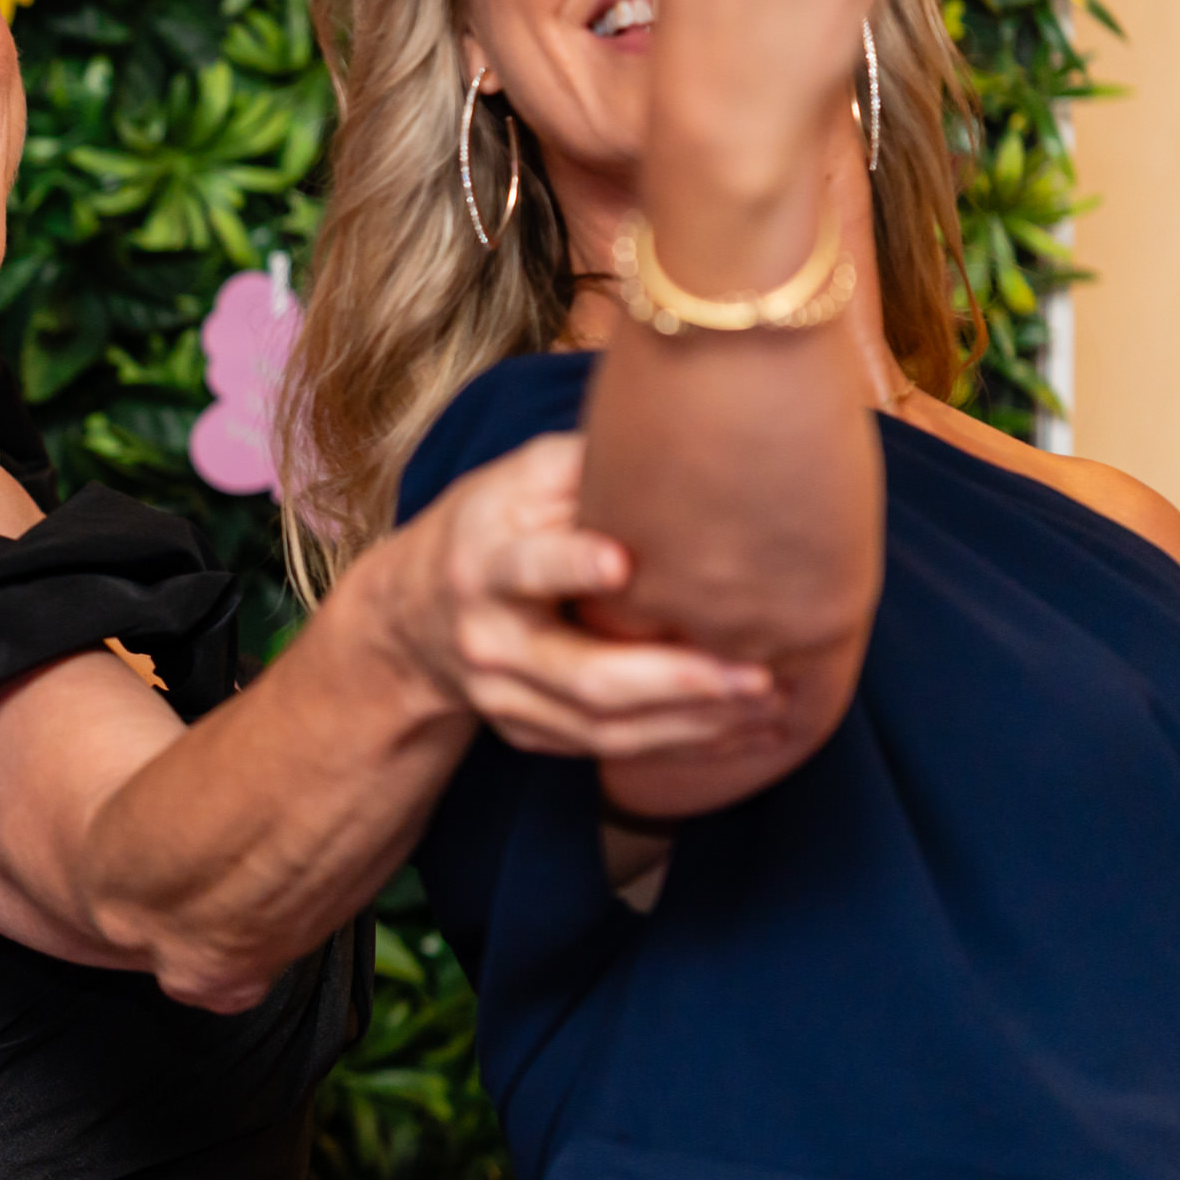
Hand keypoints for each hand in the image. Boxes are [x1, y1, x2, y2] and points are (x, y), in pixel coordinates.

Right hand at [391, 433, 783, 761]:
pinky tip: (737, 730)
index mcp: (483, 563)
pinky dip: (677, 744)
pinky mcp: (525, 733)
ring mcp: (503, 696)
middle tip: (757, 675)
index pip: (526, 568)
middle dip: (676, 679)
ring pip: (604, 729)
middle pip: (583, 675)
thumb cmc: (491, 526)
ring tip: (767, 704)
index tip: (623, 562)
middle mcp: (488, 638)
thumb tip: (678, 429)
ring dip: (693, 724)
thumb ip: (581, 466)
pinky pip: (607, 750)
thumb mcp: (515, 481)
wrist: (412, 616)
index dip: (570, 565)